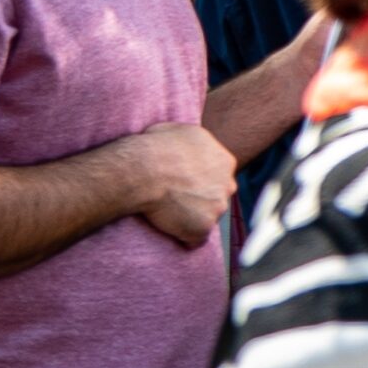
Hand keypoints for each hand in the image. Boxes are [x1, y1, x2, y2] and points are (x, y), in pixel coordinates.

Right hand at [129, 121, 234, 247]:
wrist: (141, 170)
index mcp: (224, 160)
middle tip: (176, 193)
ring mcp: (217, 209)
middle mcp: (227, 185)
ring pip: (207, 215)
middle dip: (201, 196)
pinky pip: (195, 237)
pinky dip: (183, 233)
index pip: (219, 172)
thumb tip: (193, 145)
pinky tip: (167, 223)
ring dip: (191, 214)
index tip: (183, 178)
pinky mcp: (203, 228)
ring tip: (166, 207)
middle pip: (217, 195)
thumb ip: (197, 142)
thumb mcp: (180, 130)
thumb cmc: (154, 147)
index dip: (200, 176)